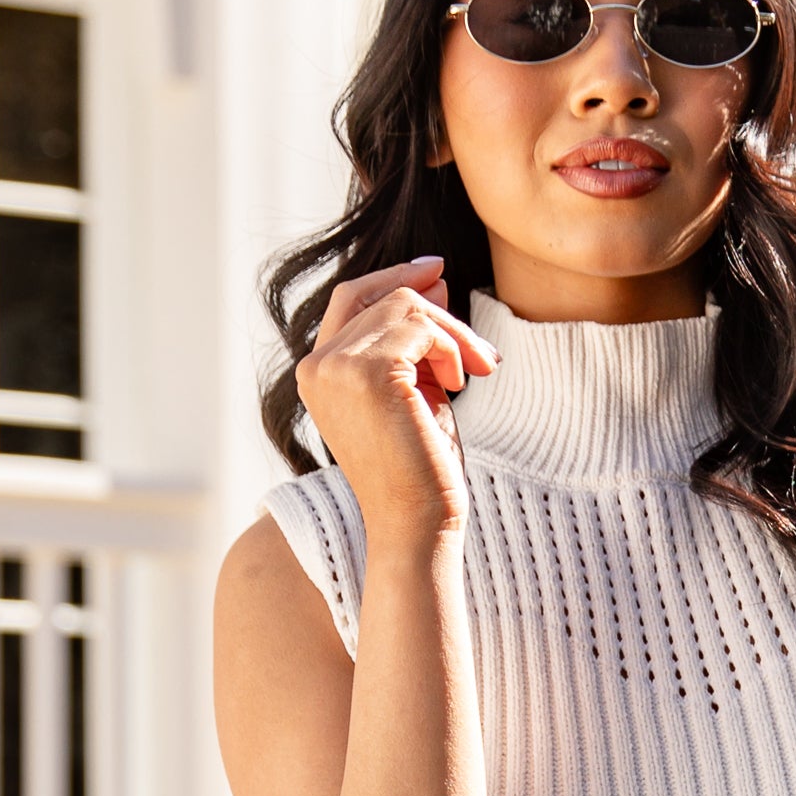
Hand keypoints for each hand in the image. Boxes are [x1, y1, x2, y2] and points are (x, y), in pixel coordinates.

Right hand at [292, 258, 497, 544]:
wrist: (416, 524)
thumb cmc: (418, 470)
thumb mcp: (409, 392)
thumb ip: (409, 343)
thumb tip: (432, 281)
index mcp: (316, 374)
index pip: (350, 299)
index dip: (391, 276)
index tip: (434, 271)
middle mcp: (316, 366)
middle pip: (383, 297)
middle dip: (438, 313)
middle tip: (479, 345)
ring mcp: (337, 367)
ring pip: (406, 308)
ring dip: (453, 336)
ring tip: (477, 373)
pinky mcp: (369, 372)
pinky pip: (422, 327)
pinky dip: (452, 348)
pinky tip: (462, 385)